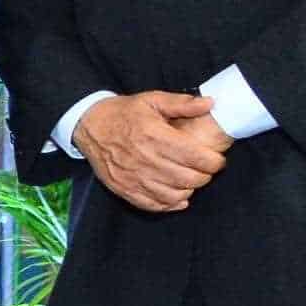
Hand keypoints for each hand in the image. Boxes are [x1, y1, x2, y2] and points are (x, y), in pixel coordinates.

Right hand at [76, 91, 228, 214]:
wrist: (89, 125)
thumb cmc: (123, 113)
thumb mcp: (151, 100)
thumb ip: (182, 103)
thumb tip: (209, 103)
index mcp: (154, 135)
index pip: (196, 157)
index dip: (214, 161)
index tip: (216, 158)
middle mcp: (145, 159)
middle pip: (189, 178)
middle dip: (205, 175)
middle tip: (205, 168)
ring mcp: (133, 177)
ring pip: (175, 194)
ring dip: (189, 188)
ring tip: (190, 178)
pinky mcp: (124, 188)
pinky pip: (154, 205)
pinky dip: (171, 204)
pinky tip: (178, 195)